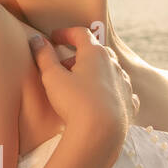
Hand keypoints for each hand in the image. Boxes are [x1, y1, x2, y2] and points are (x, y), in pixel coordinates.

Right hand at [29, 25, 137, 166]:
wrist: (101, 134)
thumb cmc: (75, 103)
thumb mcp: (52, 77)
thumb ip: (44, 56)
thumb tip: (38, 40)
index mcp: (95, 54)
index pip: (80, 34)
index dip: (65, 34)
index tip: (54, 38)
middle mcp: (114, 65)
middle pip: (96, 51)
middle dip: (79, 55)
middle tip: (64, 65)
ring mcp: (124, 84)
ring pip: (110, 70)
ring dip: (95, 72)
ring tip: (80, 83)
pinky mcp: (129, 103)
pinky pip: (121, 90)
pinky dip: (111, 90)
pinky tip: (104, 98)